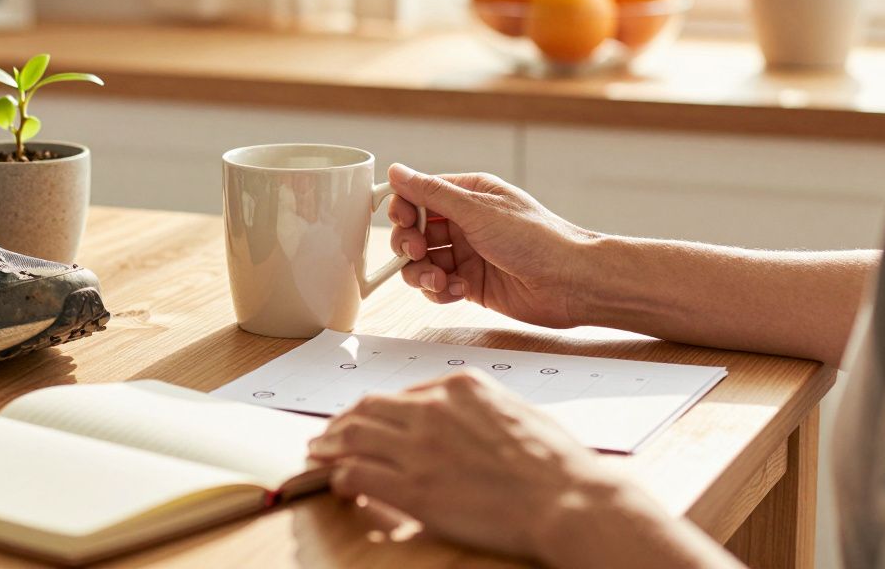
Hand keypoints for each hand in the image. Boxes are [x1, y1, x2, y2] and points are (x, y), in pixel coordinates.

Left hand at [307, 370, 626, 562]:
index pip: (402, 393)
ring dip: (330, 443)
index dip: (379, 410)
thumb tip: (464, 422)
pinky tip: (336, 482)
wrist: (567, 498)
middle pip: (368, 407)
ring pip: (353, 435)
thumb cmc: (555, 463)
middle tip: (329, 432)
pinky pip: (357, 474)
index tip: (369, 420)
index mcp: (459, 386)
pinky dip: (339, 476)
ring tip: (318, 451)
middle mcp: (432, 409)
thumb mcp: (515, 412)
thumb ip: (478, 410)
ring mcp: (419, 447)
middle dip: (343, 421)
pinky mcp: (412, 487)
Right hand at [386, 163, 594, 327]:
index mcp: (469, 195)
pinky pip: (438, 287)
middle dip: (409, 244)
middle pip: (415, 231)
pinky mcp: (471, 284)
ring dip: (422, 273)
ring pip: (422, 263)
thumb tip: (397, 171)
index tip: (404, 221)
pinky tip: (459, 291)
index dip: (404, 208)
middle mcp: (466, 223)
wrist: (571, 282)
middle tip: (416, 252)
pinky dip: (441, 291)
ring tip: (439, 279)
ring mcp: (468, 254)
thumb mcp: (478, 210)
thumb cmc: (536, 238)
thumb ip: (432, 193)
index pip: (419, 195)